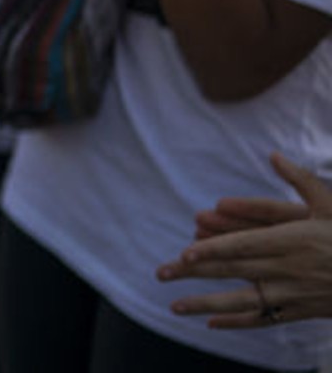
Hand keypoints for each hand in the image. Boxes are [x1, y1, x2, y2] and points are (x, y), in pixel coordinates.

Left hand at [160, 153, 331, 327]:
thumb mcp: (330, 204)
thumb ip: (300, 180)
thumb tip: (273, 154)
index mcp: (293, 239)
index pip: (245, 245)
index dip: (214, 249)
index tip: (186, 253)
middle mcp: (288, 268)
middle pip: (234, 271)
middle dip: (195, 272)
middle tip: (162, 272)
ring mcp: (293, 293)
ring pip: (242, 301)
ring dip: (206, 304)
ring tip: (174, 306)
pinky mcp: (299, 310)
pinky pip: (263, 319)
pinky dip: (237, 322)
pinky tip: (211, 323)